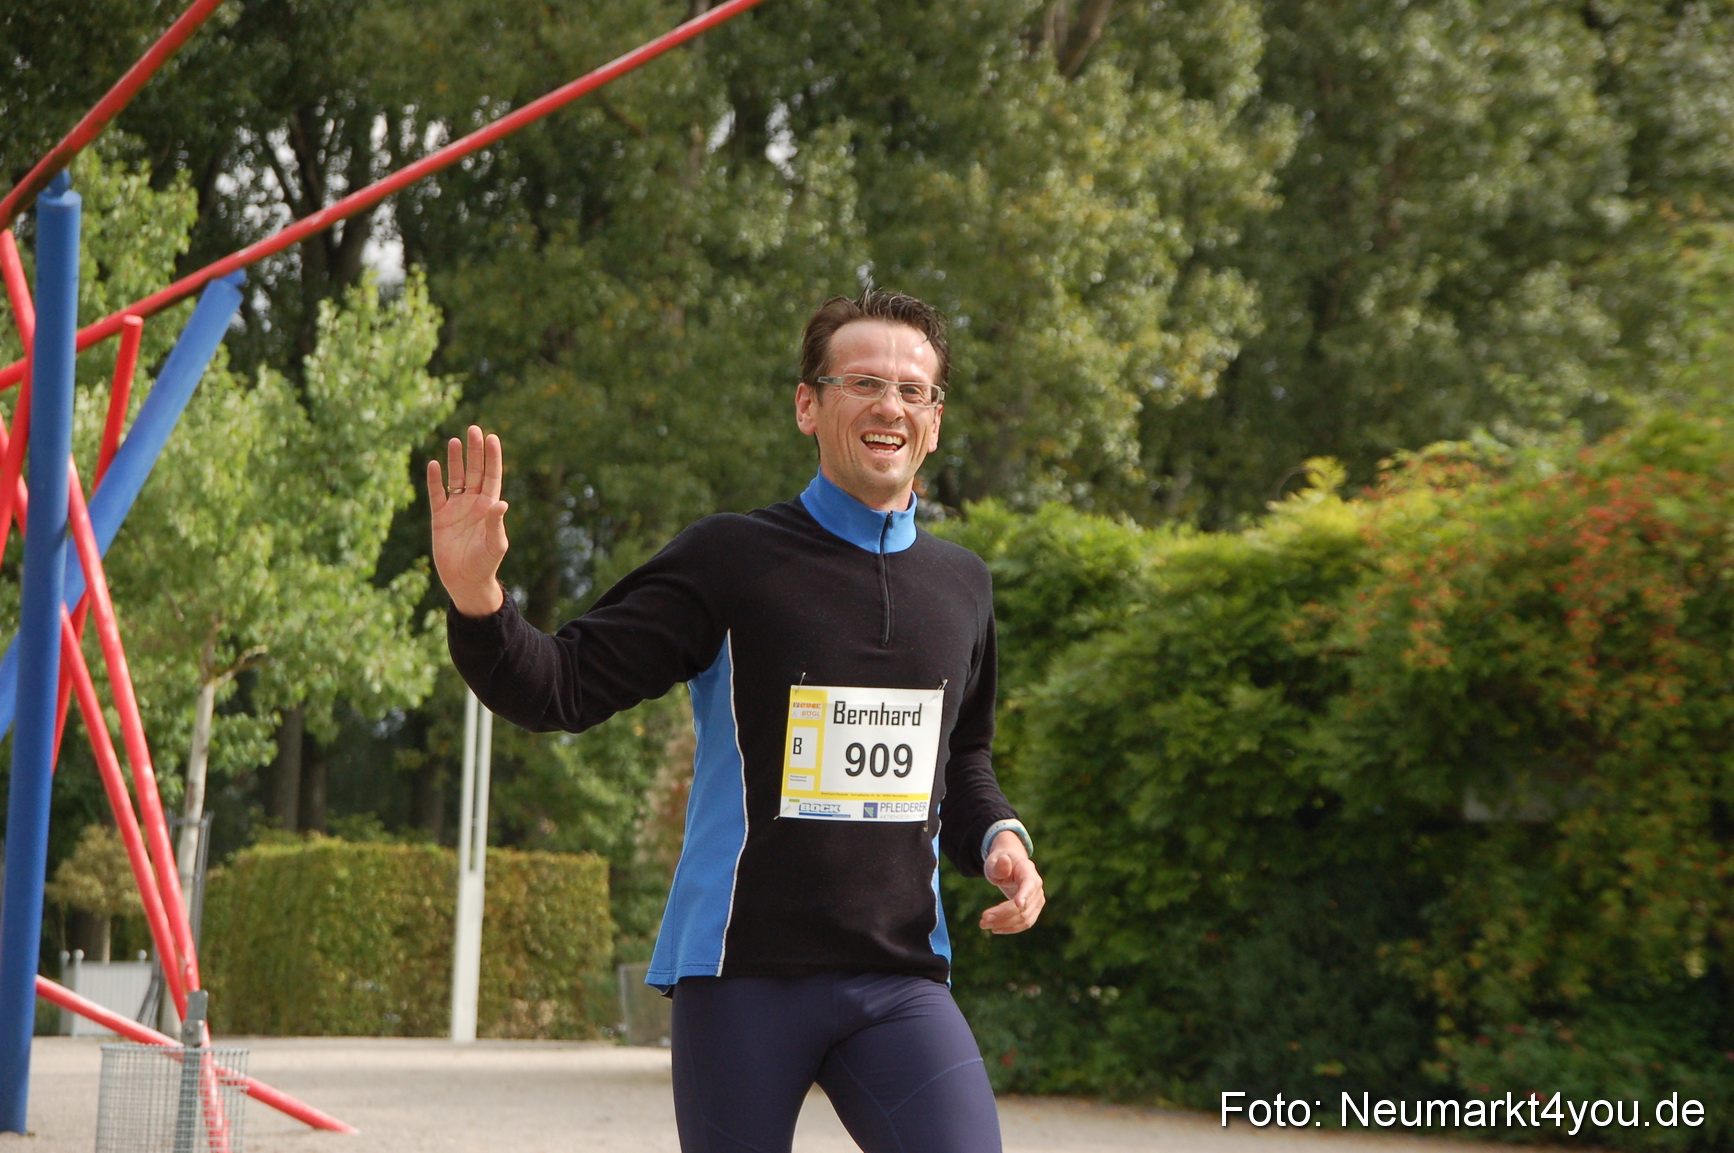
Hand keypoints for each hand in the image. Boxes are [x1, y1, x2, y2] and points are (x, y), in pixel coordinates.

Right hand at [427, 425, 508, 616]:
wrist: (466, 581)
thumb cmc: (486, 563)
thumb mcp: (495, 543)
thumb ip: (495, 523)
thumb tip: (499, 502)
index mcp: (490, 507)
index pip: (492, 476)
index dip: (492, 457)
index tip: (492, 438)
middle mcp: (473, 504)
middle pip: (474, 471)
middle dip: (474, 451)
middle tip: (473, 429)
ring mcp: (456, 509)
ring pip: (456, 478)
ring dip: (455, 460)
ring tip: (455, 440)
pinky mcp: (440, 517)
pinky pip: (436, 494)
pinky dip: (434, 480)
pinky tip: (433, 464)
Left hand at [979, 830, 1043, 934]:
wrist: (1010, 866)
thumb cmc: (1000, 863)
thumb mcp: (994, 861)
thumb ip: (998, 865)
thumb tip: (1004, 860)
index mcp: (1028, 871)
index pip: (1030, 885)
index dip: (1025, 895)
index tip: (1017, 904)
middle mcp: (1037, 887)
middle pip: (1023, 906)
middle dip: (1003, 914)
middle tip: (983, 919)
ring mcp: (1037, 900)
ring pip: (1024, 918)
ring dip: (1004, 924)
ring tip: (984, 925)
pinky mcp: (1033, 910)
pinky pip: (1025, 923)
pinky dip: (1010, 928)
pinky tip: (995, 929)